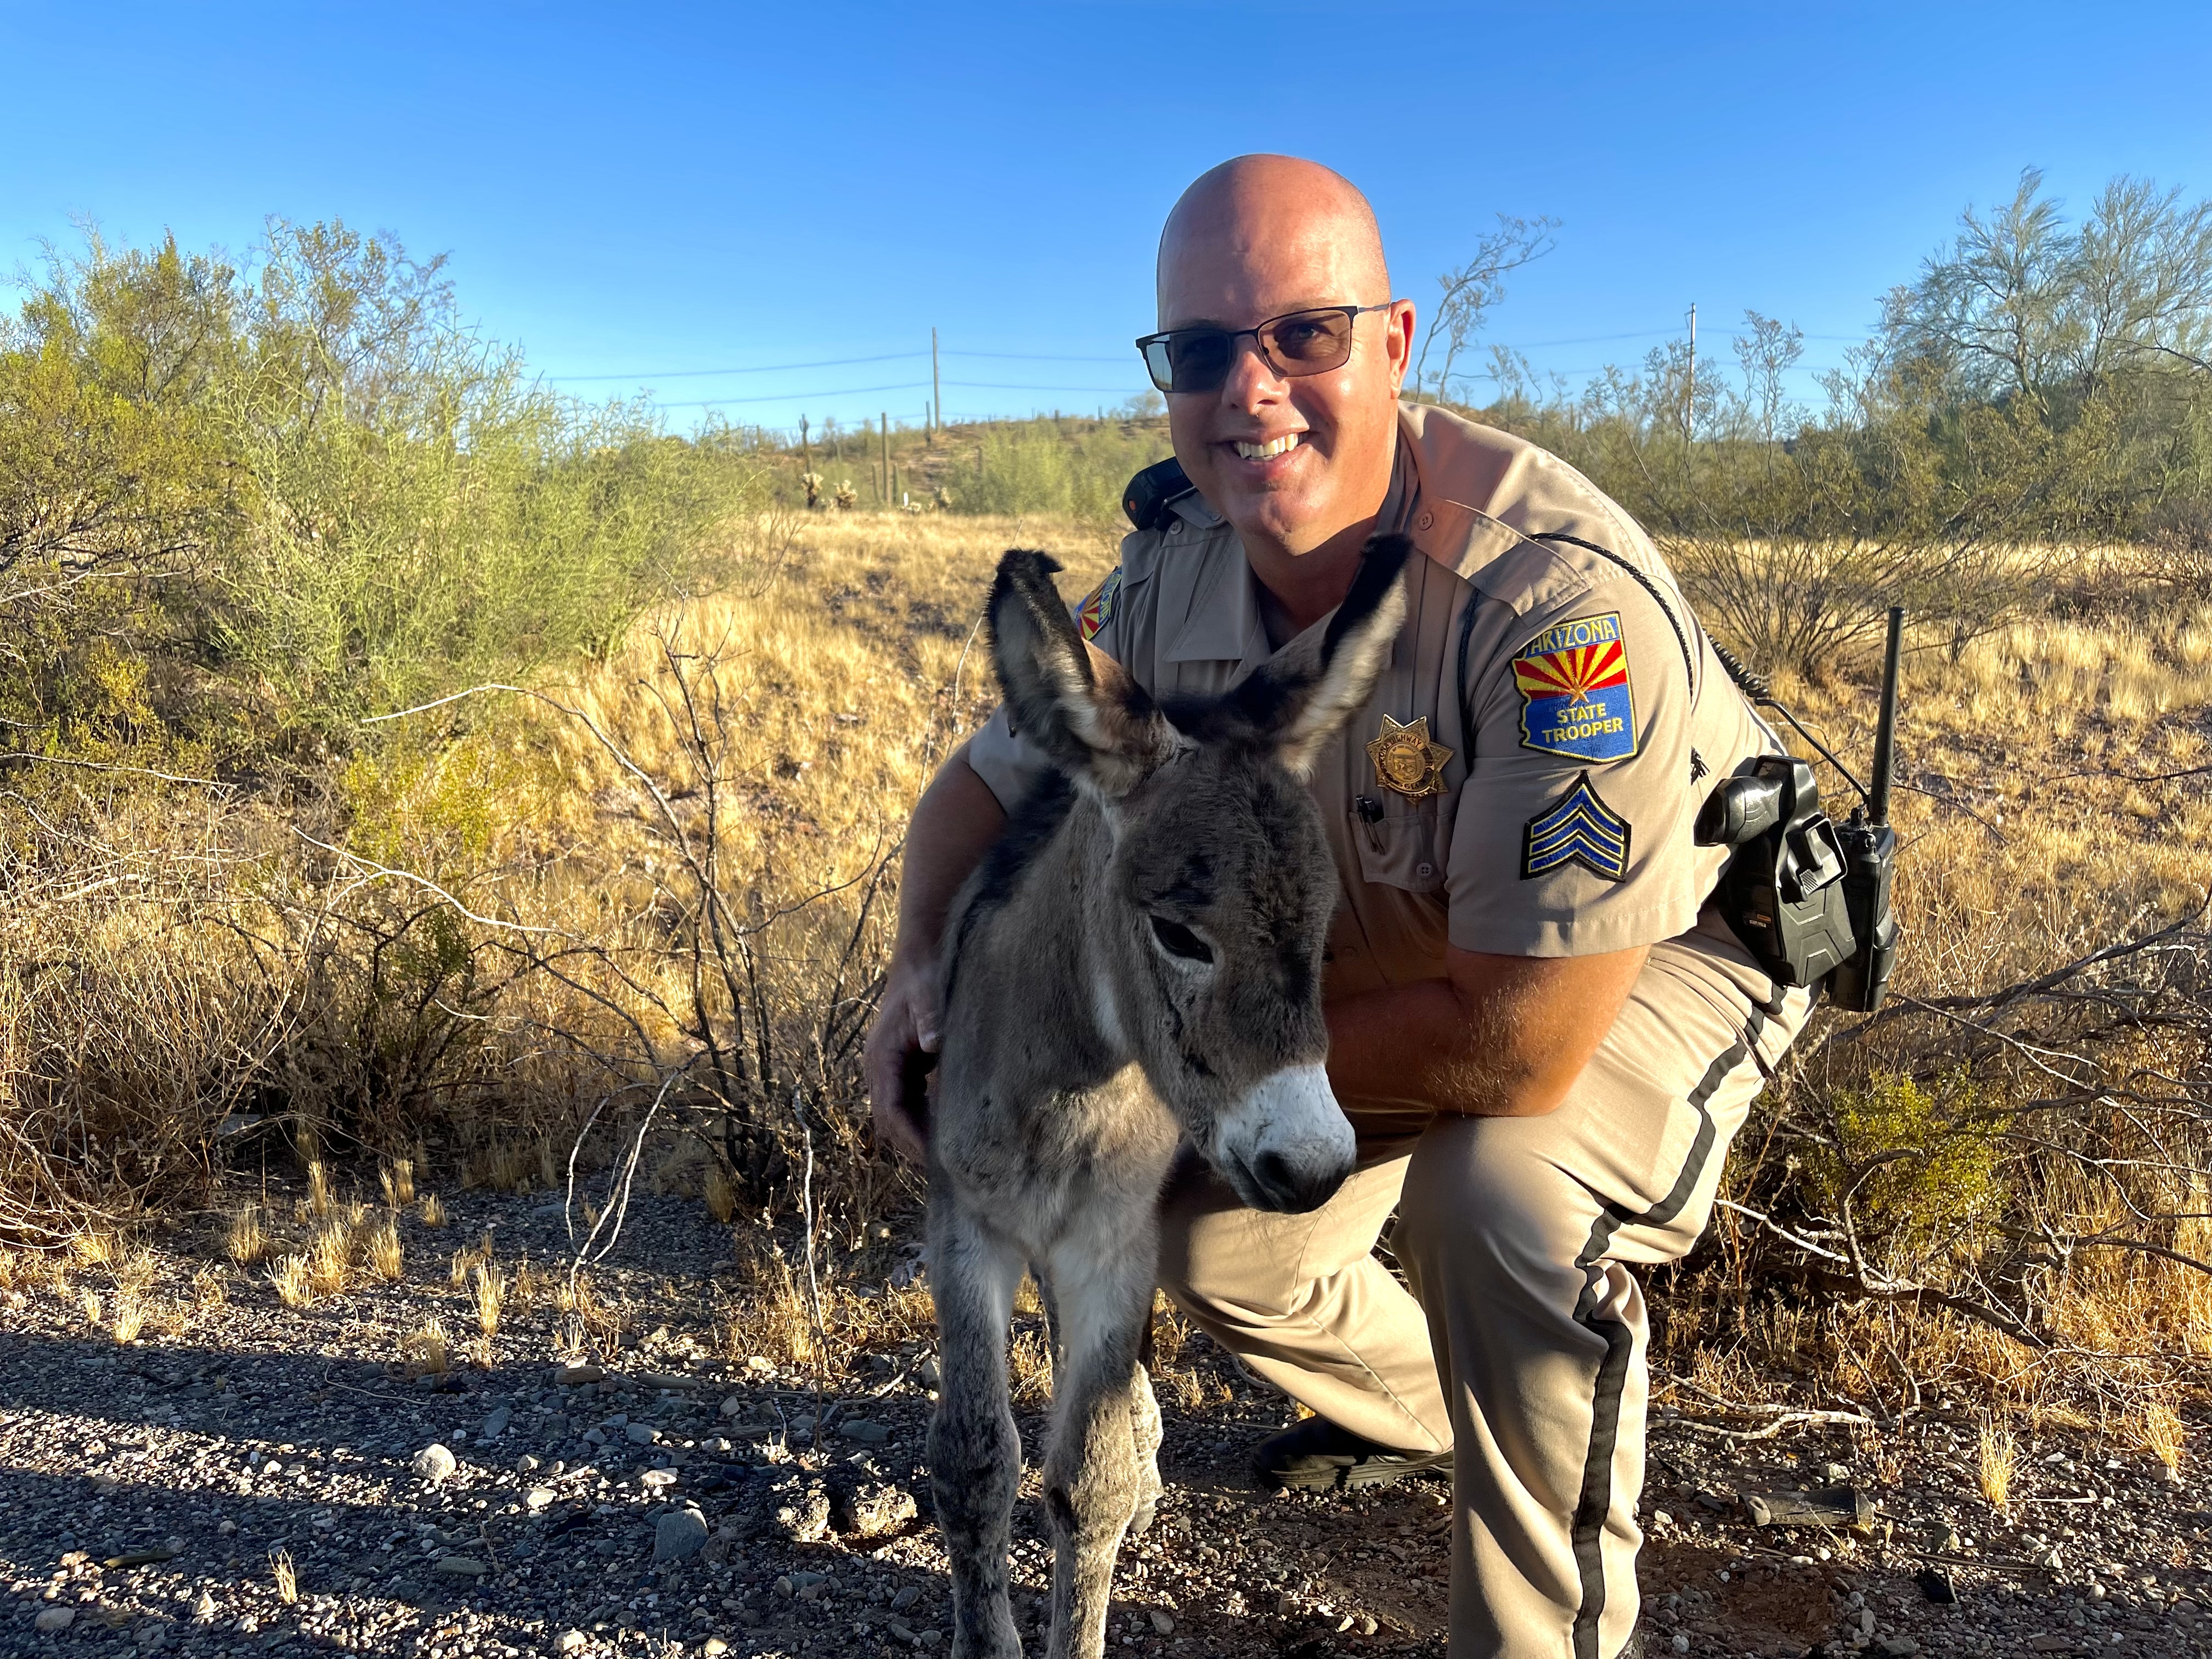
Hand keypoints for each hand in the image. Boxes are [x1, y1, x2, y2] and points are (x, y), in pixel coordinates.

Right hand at [864, 954, 942, 1165]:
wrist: (917, 961)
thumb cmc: (924, 978)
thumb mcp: (928, 996)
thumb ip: (930, 1019)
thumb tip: (932, 1043)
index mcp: (881, 1058)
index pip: (890, 1110)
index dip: (911, 1136)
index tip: (935, 1157)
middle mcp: (878, 1069)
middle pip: (889, 1121)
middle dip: (913, 1145)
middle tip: (947, 1169)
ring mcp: (888, 1070)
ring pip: (896, 1116)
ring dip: (917, 1136)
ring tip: (949, 1159)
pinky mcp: (901, 1068)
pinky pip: (907, 1104)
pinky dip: (922, 1120)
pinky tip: (948, 1130)